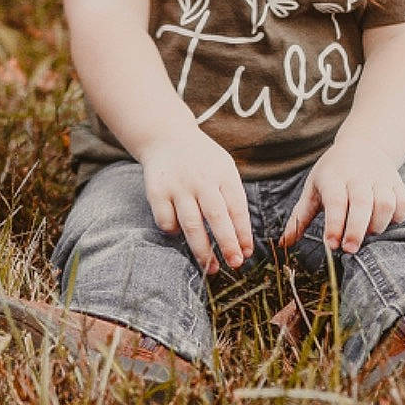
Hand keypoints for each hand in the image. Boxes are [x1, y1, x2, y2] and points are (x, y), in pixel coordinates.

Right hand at [133, 123, 254, 274]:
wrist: (166, 136)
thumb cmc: (202, 160)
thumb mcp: (223, 168)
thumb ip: (232, 198)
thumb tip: (242, 239)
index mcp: (223, 172)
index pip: (237, 207)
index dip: (243, 232)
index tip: (247, 252)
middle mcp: (200, 179)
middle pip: (216, 216)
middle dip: (227, 243)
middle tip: (235, 264)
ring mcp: (177, 185)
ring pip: (191, 224)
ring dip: (202, 250)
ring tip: (212, 268)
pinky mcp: (157, 192)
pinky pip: (167, 221)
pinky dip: (175, 232)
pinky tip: (180, 233)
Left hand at [280, 133, 404, 253]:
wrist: (362, 145)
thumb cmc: (332, 173)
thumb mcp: (313, 189)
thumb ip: (299, 217)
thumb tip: (283, 243)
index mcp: (333, 177)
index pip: (335, 200)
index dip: (334, 223)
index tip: (331, 245)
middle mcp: (358, 176)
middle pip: (361, 202)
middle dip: (356, 229)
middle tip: (349, 250)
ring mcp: (381, 178)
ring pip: (385, 202)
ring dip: (378, 224)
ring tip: (368, 234)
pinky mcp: (398, 182)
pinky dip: (399, 215)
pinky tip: (387, 222)